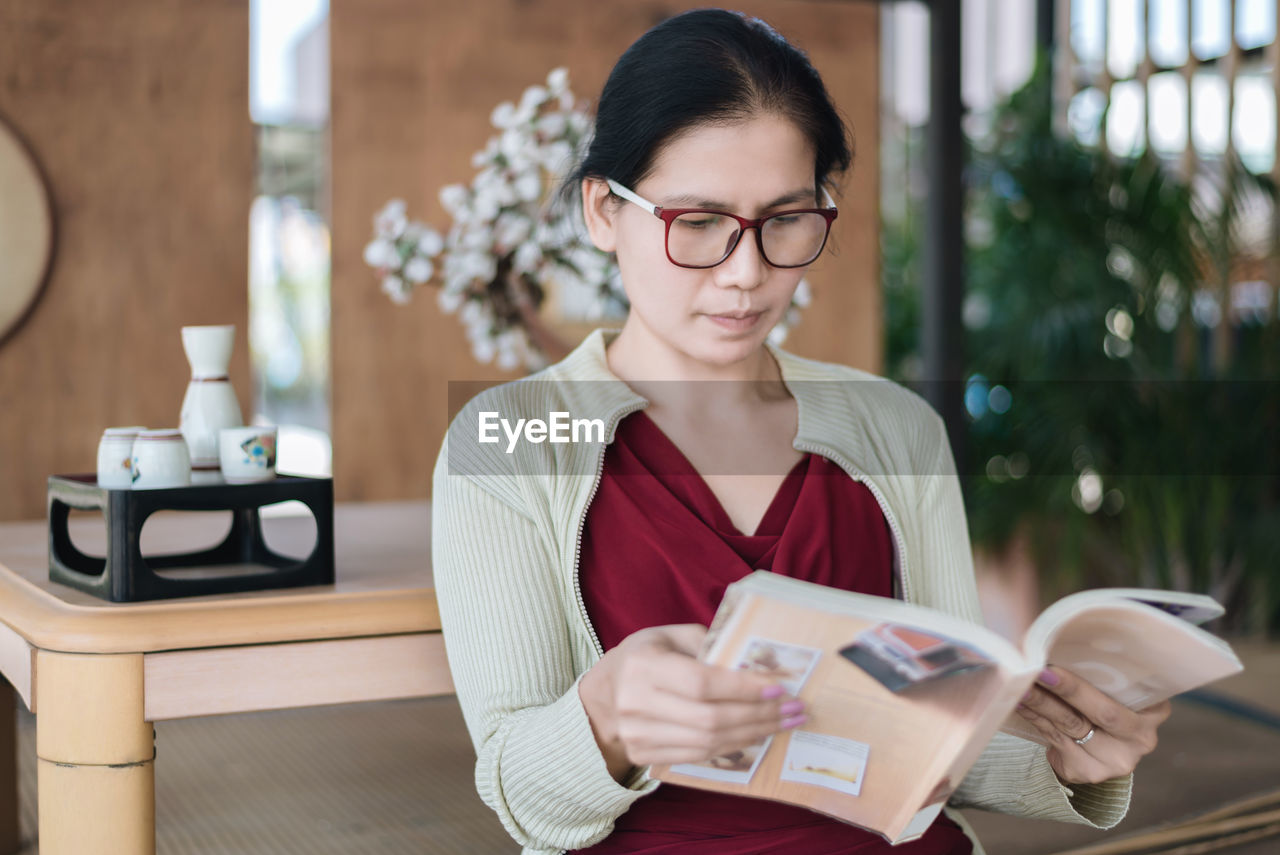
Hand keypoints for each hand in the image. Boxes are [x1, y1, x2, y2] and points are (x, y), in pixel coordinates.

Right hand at [578, 624, 804, 780]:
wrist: (606, 693)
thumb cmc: (648, 656)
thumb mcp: (672, 635)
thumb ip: (710, 645)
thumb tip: (758, 664)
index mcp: (642, 665)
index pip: (700, 682)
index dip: (743, 688)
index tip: (779, 686)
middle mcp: (635, 702)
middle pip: (709, 718)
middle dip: (759, 714)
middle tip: (795, 708)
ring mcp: (637, 734)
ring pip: (708, 742)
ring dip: (754, 733)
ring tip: (785, 722)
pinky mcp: (644, 755)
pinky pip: (699, 755)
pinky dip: (733, 745)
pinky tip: (757, 733)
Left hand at [1015, 665, 1170, 784]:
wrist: (1090, 749)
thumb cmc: (1097, 703)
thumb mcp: (1109, 687)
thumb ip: (1097, 670)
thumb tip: (1057, 637)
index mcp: (1154, 708)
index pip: (1134, 688)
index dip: (1105, 673)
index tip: (1077, 658)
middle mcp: (1141, 737)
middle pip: (1104, 712)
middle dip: (1070, 690)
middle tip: (1040, 671)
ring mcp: (1117, 759)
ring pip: (1073, 725)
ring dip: (1042, 702)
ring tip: (1020, 683)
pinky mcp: (1090, 772)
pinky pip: (1056, 739)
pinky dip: (1035, 718)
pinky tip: (1019, 704)